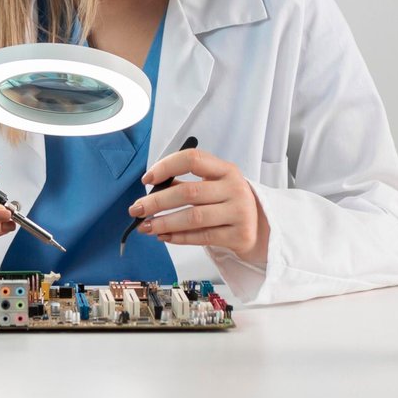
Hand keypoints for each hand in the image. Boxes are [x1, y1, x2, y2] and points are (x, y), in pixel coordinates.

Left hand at [129, 148, 268, 263]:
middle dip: (156, 202)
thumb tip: (150, 190)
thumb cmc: (228, 203)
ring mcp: (239, 212)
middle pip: (188, 192)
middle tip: (135, 209)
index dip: (166, 166)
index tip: (146, 179)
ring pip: (193, 217)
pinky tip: (164, 237)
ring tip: (145, 227)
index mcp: (226, 169)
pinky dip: (178, 238)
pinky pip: (202, 237)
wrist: (262, 227)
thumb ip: (186, 184)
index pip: (192, 159)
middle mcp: (234, 188)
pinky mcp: (239, 235)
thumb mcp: (214, 185)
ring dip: (164, 223)